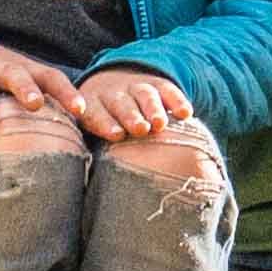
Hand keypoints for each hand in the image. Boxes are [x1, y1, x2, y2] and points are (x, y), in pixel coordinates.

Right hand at [0, 34, 84, 140]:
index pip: (50, 77)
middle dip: (25, 88)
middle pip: (15, 74)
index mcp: (24, 70)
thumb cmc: (1, 74)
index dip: (67, 93)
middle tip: (36, 104)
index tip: (83, 111)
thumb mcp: (25, 80)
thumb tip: (89, 131)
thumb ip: (51, 99)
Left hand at [77, 65, 195, 139]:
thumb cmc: (102, 124)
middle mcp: (114, 93)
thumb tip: (86, 185)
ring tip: (161, 124)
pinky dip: (177, 101)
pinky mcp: (158, 84)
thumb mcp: (89, 130)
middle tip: (141, 129)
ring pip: (145, 95)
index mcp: (91, 104)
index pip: (96, 113)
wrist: (112, 85)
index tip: (116, 134)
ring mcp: (136, 87)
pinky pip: (169, 91)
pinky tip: (185, 113)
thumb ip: (89, 147)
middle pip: (121, 104)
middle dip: (131, 116)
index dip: (105, 123)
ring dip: (153, 109)